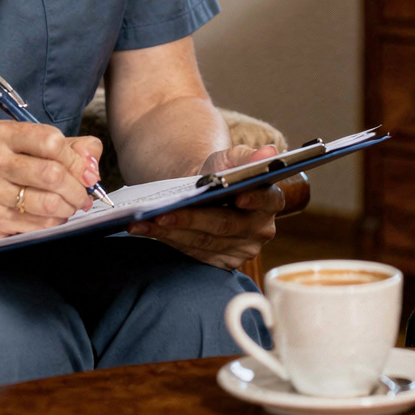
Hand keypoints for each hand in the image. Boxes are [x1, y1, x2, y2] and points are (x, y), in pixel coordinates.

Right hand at [0, 120, 102, 240]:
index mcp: (1, 134)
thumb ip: (71, 148)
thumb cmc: (6, 171)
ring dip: (68, 208)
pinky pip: (39, 224)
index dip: (76, 160)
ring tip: (69, 206)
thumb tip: (91, 166)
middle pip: (52, 174)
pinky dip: (54, 223)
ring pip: (49, 203)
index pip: (50, 141)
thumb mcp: (33, 148)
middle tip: (82, 196)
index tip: (86, 173)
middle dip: (77, 189)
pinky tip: (52, 217)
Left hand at [129, 144, 282, 269]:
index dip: (254, 199)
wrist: (205, 195)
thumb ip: (247, 156)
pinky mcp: (223, 262)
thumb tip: (269, 152)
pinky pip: (194, 253)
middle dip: (192, 218)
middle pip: (225, 225)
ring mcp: (242, 249)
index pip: (267, 200)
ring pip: (204, 242)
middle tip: (163, 213)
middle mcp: (261, 229)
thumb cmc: (220, 174)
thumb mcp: (231, 159)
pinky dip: (168, 240)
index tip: (236, 196)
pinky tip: (146, 229)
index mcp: (271, 201)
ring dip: (171, 232)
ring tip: (143, 221)